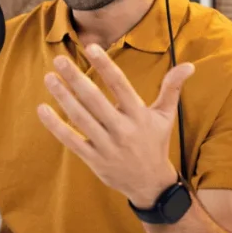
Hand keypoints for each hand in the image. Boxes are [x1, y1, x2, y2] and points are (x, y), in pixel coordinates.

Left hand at [37, 44, 193, 207]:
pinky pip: (71, 141)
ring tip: (49, 78)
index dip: (105, 66)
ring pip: (81, 119)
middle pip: (95, 100)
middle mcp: (123, 129)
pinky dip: (55, 126)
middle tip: (59, 60)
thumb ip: (171, 88)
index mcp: (139, 114)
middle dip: (75, 78)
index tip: (90, 47)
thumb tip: (189, 65)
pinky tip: (42, 109)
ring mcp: (107, 146)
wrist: (151, 184)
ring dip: (63, 98)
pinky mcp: (94, 160)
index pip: (120, 85)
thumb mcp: (165, 116)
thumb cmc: (155, 143)